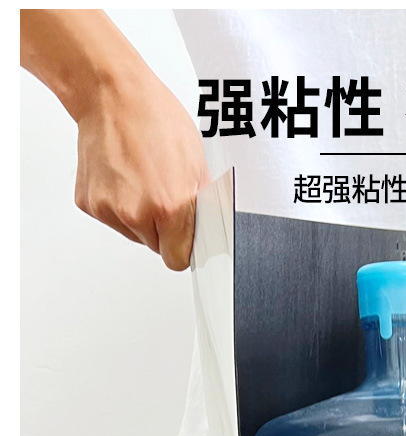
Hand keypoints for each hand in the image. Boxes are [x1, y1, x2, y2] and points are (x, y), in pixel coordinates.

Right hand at [74, 69, 209, 270]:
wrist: (112, 95)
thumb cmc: (156, 120)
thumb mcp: (196, 165)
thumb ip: (200, 207)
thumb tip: (205, 232)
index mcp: (168, 208)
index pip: (177, 259)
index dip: (182, 246)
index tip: (183, 235)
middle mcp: (136, 214)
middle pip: (155, 247)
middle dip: (163, 229)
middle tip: (161, 192)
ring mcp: (109, 210)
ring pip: (133, 234)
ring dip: (140, 216)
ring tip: (142, 178)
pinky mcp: (89, 203)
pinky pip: (111, 218)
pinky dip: (118, 203)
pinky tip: (123, 176)